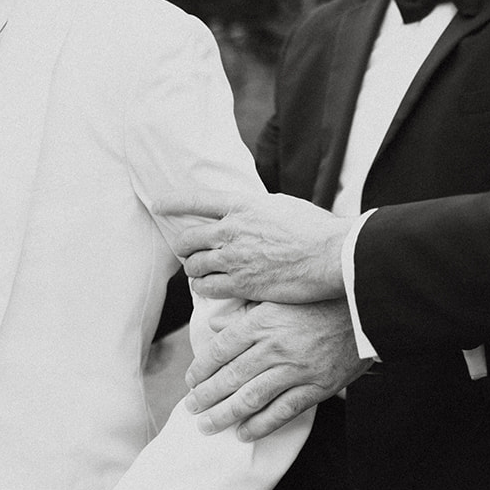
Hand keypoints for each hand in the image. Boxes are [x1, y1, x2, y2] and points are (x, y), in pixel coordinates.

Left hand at [161, 191, 351, 303]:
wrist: (330, 255)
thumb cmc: (316, 229)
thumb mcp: (283, 206)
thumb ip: (259, 210)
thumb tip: (249, 213)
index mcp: (243, 205)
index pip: (197, 200)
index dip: (173, 202)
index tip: (158, 205)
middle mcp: (232, 230)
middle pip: (188, 239)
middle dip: (184, 247)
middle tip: (187, 252)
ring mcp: (234, 258)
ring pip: (194, 266)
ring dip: (194, 270)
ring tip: (200, 274)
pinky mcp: (240, 284)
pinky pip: (206, 288)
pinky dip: (203, 289)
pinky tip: (210, 289)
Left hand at [185, 300, 368, 440]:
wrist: (363, 310)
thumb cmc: (317, 302)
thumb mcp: (277, 298)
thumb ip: (245, 313)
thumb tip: (215, 326)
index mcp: (261, 322)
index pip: (220, 349)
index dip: (201, 369)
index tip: (191, 381)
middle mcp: (274, 347)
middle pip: (230, 377)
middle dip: (206, 397)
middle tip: (191, 408)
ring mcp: (295, 369)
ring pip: (251, 398)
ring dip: (225, 415)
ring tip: (207, 425)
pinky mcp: (316, 387)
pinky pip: (282, 412)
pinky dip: (261, 425)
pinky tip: (244, 433)